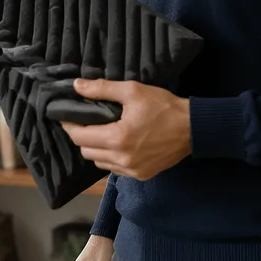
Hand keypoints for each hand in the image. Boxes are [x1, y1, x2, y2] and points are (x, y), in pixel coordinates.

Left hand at [60, 79, 190, 179]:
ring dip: (95, 149)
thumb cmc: (164, 107)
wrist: (193, 128)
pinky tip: (116, 145)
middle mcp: (122, 159)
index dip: (69, 126)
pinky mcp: (141, 175)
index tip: (66, 116)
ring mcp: (132, 170)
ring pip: (99, 163)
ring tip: (100, 133)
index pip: (79, 137)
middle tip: (84, 122)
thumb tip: (77, 86)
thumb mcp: (133, 91)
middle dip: (81, 137)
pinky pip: (115, 169)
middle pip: (86, 152)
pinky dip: (110, 158)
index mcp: (117, 138)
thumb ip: (102, 89)